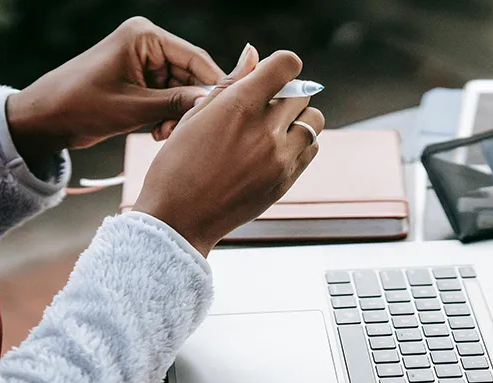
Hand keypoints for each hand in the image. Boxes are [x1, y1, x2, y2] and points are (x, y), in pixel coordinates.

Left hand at [6, 17, 224, 164]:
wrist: (45, 118)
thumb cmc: (81, 105)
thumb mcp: (134, 107)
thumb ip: (177, 103)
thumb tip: (213, 103)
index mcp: (145, 37)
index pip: (196, 58)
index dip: (215, 85)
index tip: (229, 110)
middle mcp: (148, 44)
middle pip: (191, 75)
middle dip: (191, 104)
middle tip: (185, 131)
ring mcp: (145, 62)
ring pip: (182, 89)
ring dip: (178, 115)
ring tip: (163, 134)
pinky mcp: (141, 80)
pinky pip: (169, 97)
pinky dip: (168, 116)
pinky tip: (157, 132)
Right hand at [132, 48, 324, 256]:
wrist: (179, 219)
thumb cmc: (178, 165)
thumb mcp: (196, 116)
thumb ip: (230, 82)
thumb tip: (252, 53)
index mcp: (240, 107)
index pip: (287, 65)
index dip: (281, 65)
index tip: (271, 75)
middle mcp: (266, 131)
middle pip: (303, 93)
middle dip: (287, 94)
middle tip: (264, 107)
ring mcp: (280, 158)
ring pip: (314, 121)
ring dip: (299, 119)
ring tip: (272, 130)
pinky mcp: (286, 180)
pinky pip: (311, 149)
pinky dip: (301, 144)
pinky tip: (275, 149)